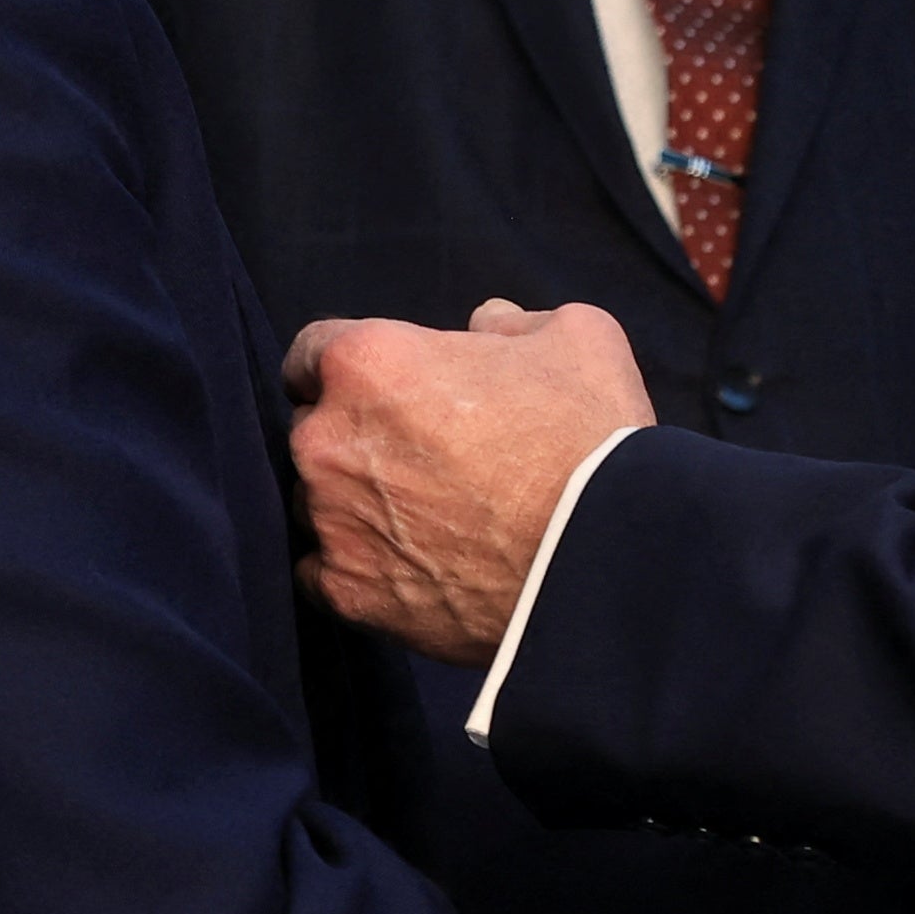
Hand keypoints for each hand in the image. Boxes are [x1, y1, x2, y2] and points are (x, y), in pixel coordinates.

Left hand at [289, 301, 653, 665]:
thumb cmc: (588, 437)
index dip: (351, 369)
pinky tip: (413, 567)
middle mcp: (326, 440)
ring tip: (429, 519)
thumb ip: (512, 321)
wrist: (604, 559)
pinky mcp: (346, 592)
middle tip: (425, 456)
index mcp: (367, 363)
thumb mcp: (575, 337)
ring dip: (357, 503)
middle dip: (357, 437)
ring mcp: (330, 521)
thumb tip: (486, 327)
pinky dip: (360, 568)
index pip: (310, 352)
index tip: (385, 389)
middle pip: (314, 430)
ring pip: (318, 503)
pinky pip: (324, 573)